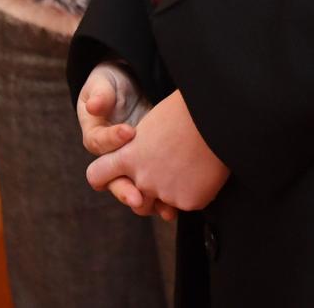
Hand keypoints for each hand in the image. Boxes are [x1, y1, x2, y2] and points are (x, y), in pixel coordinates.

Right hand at [77, 63, 161, 215]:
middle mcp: (111, 158)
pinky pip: (153, 189)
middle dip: (125, 190)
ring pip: (133, 191)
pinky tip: (176, 206)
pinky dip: (164, 199)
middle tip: (138, 196)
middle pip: (113, 181)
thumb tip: (93, 106)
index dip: (113, 139)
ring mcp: (131, 165)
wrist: (133, 85)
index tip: (130, 131)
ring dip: (147, 202)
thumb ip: (99, 94)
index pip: (99, 144)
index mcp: (95, 137)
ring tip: (162, 208)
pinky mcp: (151, 166)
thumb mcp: (103, 84)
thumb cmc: (113, 84)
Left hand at [85, 90, 228, 217]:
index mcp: (127, 155)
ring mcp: (164, 193)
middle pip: (134, 200)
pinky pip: (188, 202)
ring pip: (164, 203)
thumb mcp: (151, 123)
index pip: (97, 175)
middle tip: (166, 174)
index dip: (105, 176)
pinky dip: (195, 191)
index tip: (113, 175)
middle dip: (146, 194)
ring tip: (188, 167)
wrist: (216, 119)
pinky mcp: (188, 202)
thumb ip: (138, 146)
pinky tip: (204, 171)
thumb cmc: (184, 111)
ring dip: (172, 192)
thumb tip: (140, 154)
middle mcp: (141, 179)